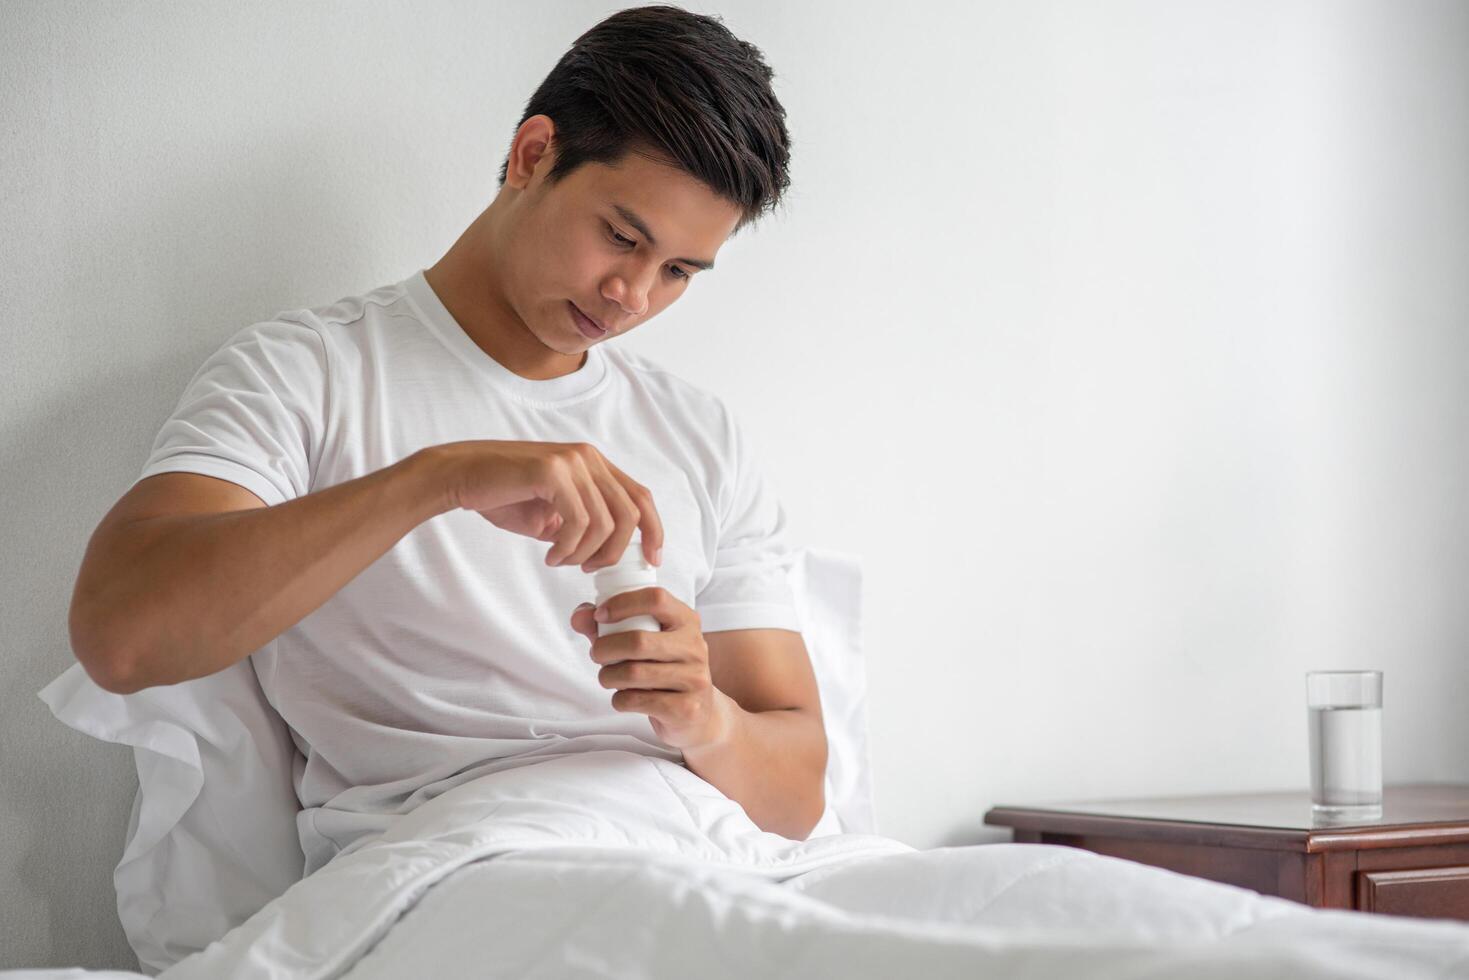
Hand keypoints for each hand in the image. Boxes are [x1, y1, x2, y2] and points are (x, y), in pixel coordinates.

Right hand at [426, 440, 662, 570]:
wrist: (460, 476)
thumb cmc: (503, 495)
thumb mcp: (553, 515)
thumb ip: (583, 526)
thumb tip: (609, 552)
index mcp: (594, 464)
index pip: (640, 497)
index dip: (653, 530)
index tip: (650, 561)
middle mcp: (589, 458)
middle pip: (630, 513)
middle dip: (617, 551)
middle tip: (589, 569)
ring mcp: (572, 461)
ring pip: (605, 522)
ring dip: (586, 553)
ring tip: (561, 561)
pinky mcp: (552, 471)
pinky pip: (579, 522)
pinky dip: (568, 548)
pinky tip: (550, 555)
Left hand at [570, 588, 733, 749]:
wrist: (698, 714)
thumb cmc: (663, 669)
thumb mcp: (643, 641)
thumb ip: (608, 625)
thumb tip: (579, 615)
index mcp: (687, 621)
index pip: (656, 599)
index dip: (622, 603)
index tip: (600, 616)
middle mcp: (695, 647)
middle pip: (638, 641)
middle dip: (605, 648)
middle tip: (596, 654)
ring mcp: (694, 679)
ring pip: (633, 673)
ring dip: (608, 677)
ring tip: (608, 677)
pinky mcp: (686, 708)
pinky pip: (637, 701)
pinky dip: (619, 700)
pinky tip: (624, 697)